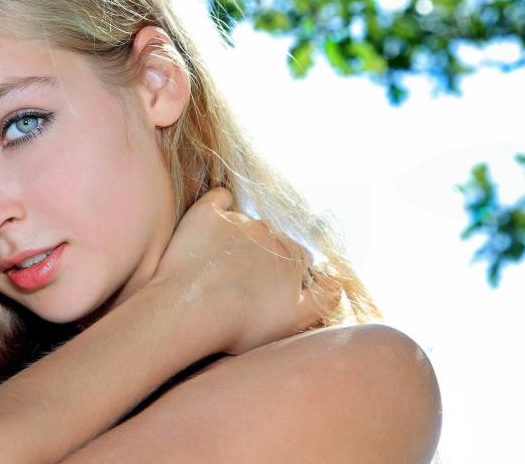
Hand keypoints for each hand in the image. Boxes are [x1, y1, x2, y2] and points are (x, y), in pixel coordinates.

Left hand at [149, 188, 329, 354]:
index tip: (266, 291)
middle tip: (240, 281)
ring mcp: (237, 221)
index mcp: (293, 257)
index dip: (285, 275)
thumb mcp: (294, 321)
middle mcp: (269, 233)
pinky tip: (212, 226)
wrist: (189, 311)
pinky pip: (219, 199)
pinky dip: (219, 208)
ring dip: (239, 237)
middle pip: (272, 239)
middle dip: (262, 256)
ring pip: (246, 223)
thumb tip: (335, 280)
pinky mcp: (207, 213)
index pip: (298, 258)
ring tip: (218, 266)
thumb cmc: (239, 325)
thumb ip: (324, 299)